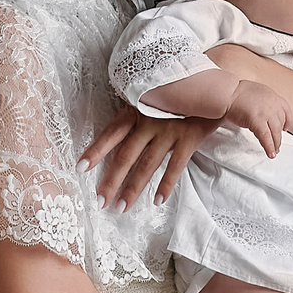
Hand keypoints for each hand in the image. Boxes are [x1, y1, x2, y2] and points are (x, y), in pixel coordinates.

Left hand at [80, 107, 215, 209]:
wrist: (212, 85)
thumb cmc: (177, 95)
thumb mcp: (152, 101)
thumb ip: (138, 119)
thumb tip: (118, 142)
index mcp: (136, 111)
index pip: (111, 133)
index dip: (96, 150)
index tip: (80, 168)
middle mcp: (150, 121)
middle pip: (126, 155)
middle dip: (112, 180)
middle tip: (101, 201)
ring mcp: (169, 131)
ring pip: (147, 165)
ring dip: (134, 188)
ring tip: (122, 207)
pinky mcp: (189, 138)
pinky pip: (175, 166)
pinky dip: (166, 185)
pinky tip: (157, 201)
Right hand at [223, 79, 289, 157]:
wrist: (226, 92)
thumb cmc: (235, 92)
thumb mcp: (256, 91)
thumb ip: (263, 101)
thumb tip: (264, 111)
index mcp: (272, 95)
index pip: (285, 109)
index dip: (287, 121)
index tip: (285, 128)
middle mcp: (272, 104)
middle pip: (280, 123)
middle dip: (279, 136)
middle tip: (278, 144)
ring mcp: (266, 113)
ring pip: (275, 132)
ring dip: (276, 143)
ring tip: (275, 151)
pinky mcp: (257, 121)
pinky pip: (266, 137)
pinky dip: (269, 147)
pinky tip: (271, 154)